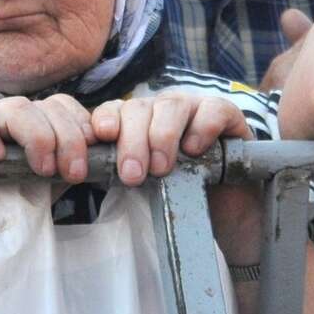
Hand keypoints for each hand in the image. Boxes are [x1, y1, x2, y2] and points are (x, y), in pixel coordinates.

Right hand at [0, 94, 96, 251]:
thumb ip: (65, 169)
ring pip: (14, 108)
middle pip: (45, 106)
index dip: (82, 124)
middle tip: (73, 173)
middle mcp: (7, 118)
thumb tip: (105, 161)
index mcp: (33, 126)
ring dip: (38, 136)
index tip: (94, 154)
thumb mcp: (42, 188)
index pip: (63, 106)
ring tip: (42, 169)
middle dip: (68, 138)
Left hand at [88, 89, 252, 185]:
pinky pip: (212, 109)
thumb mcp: (144, 184)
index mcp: (136, 122)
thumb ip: (121, 171)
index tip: (103, 136)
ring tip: (161, 168)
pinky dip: (201, 127)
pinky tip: (194, 149)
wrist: (222, 208)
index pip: (114, 110)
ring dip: (162, 137)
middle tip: (133, 175)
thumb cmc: (178, 193)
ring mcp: (194, 108)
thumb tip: (87, 171)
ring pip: (171, 105)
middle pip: (139, 108)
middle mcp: (161, 110)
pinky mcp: (225, 114)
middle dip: (132, 141)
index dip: (106, 119)